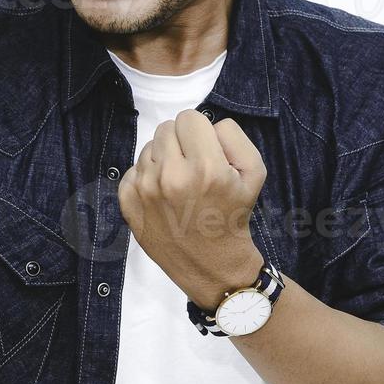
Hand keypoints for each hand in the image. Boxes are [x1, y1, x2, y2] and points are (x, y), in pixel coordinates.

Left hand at [117, 109, 265, 308]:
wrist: (212, 265)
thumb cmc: (233, 216)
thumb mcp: (254, 172)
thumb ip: (233, 136)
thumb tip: (206, 125)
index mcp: (205, 168)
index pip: (189, 117)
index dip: (201, 132)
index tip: (207, 151)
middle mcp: (171, 178)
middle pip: (166, 128)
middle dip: (182, 142)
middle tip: (194, 167)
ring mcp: (145, 191)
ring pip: (148, 147)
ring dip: (164, 159)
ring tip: (180, 184)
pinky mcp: (128, 203)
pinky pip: (133, 168)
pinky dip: (147, 177)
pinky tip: (164, 196)